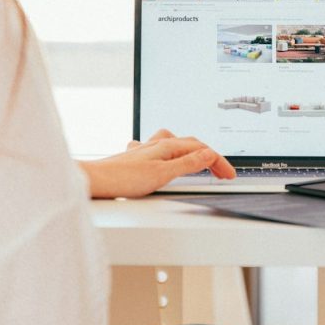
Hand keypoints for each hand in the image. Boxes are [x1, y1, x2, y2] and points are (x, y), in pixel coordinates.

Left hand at [80, 129, 235, 198]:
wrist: (94, 181)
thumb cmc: (122, 178)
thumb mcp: (162, 174)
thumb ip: (187, 164)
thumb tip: (209, 154)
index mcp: (166, 145)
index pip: (201, 149)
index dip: (218, 162)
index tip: (229, 174)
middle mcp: (156, 144)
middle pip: (191, 144)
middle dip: (210, 156)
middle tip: (222, 172)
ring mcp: (146, 150)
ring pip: (176, 144)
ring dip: (192, 152)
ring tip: (201, 161)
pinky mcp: (137, 159)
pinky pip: (160, 150)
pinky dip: (172, 155)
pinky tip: (166, 160)